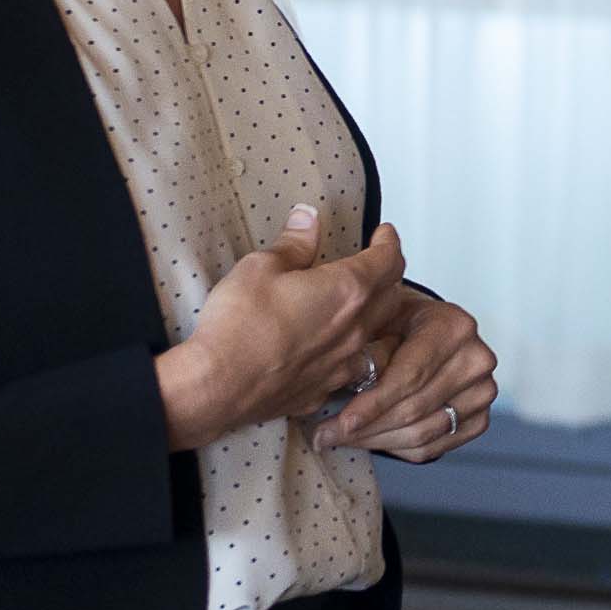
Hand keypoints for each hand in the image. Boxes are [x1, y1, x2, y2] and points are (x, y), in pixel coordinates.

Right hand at [156, 206, 406, 450]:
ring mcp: (341, 364)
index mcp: (348, 290)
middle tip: (378, 264)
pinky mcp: (322, 390)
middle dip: (389, 276)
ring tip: (365, 307)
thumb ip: (292, 243)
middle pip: (392, 296)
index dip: (389, 242)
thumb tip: (307, 219)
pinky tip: (337, 351)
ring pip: (378, 336)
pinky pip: (351, 369)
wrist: (217, 387)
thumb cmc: (239, 326)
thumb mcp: (261, 267)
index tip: (385, 234)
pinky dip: (352, 354)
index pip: (388, 260)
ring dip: (377, 317)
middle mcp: (354, 329)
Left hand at [317, 280, 499, 459]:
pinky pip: (433, 448)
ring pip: (422, 434)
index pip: (411, 376)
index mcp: (454, 326)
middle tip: (326, 435)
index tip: (341, 422)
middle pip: (415, 409)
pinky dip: (397, 449)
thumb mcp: (378, 320)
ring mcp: (482, 392)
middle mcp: (477, 359)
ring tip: (340, 438)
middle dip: (366, 428)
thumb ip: (367, 347)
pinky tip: (372, 438)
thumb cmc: (397, 324)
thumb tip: (346, 379)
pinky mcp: (479, 419)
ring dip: (376, 441)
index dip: (374, 403)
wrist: (423, 331)